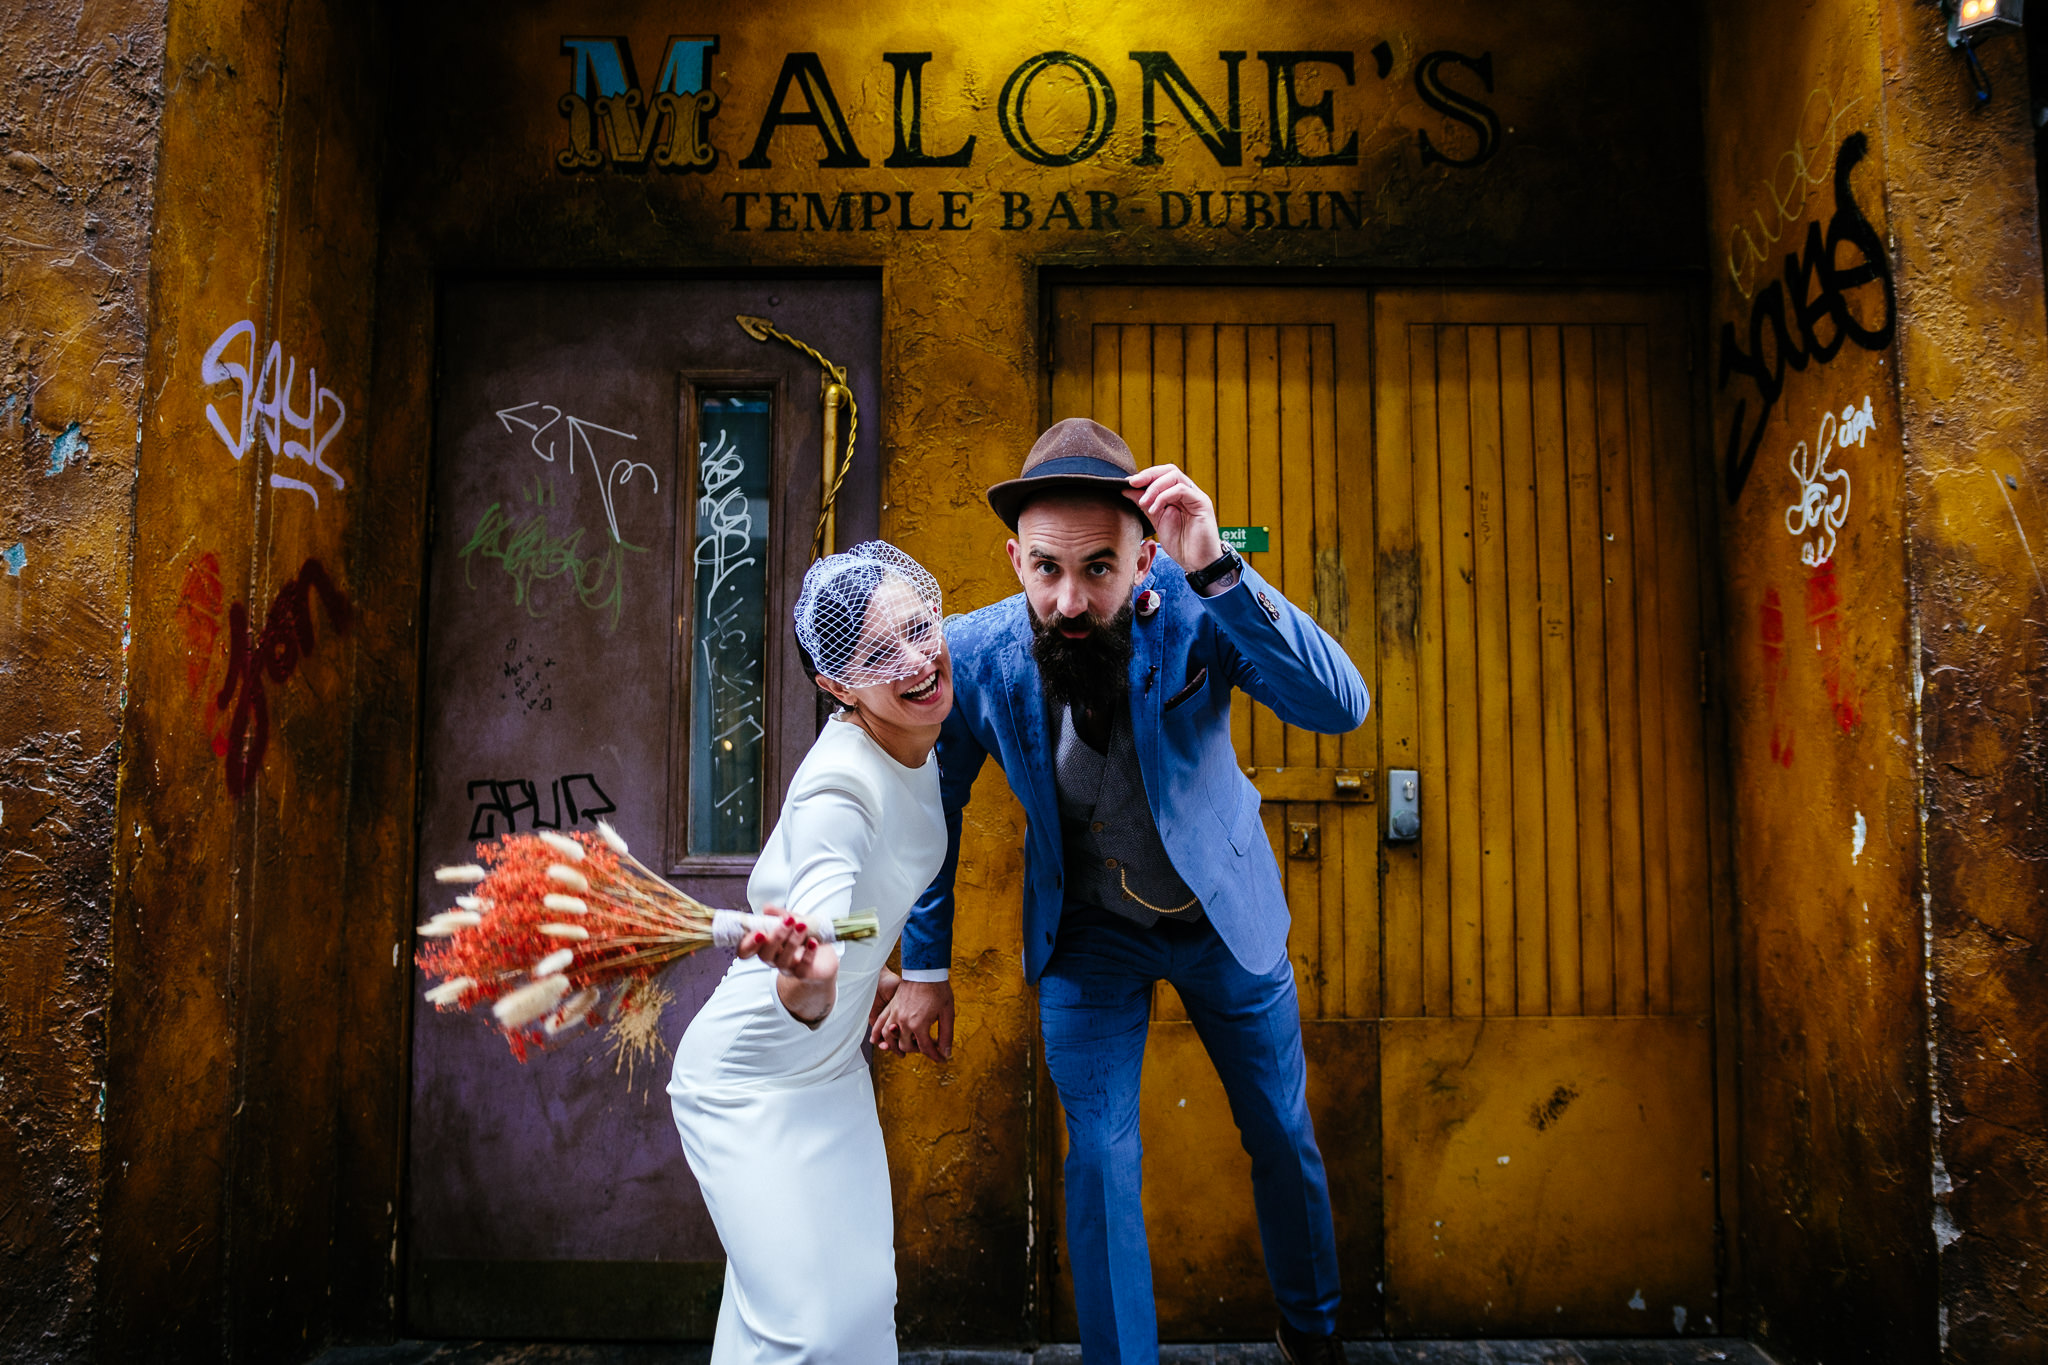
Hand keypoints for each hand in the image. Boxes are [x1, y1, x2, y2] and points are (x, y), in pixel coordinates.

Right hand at [737, 907, 837, 1023]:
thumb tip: (766, 908)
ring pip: (783, 961)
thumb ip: (779, 914)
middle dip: (776, 937)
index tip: (759, 932)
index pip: (746, 950)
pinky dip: (808, 954)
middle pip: (765, 954)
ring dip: (793, 942)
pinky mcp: (803, 974)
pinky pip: (802, 969)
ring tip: (802, 926)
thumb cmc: (802, 936)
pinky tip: (813, 942)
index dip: (748, 944)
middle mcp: (772, 959)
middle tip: (789, 921)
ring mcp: (787, 968)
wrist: (824, 955)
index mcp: (764, 946)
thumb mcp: (792, 920)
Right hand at [869, 978, 954, 1060]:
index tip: (942, 1059)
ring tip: (903, 1051)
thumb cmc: (938, 990)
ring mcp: (895, 1014)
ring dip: (895, 1046)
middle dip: (917, 1050)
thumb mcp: (947, 1013)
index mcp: (919, 1025)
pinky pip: (880, 1023)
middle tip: (928, 1049)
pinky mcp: (891, 1007)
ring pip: (889, 1037)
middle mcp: (904, 1022)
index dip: (935, 1056)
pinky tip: (877, 1041)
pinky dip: (877, 1034)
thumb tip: (946, 1053)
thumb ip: (946, 1035)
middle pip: (906, 1046)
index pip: (925, 1049)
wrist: (925, 970)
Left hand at [1126, 463, 1224, 573]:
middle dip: (1149, 475)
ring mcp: (1196, 496)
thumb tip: (1127, 490)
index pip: (1163, 475)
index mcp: (1179, 496)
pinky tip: (1155, 509)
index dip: (1146, 476)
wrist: (1198, 564)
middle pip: (1169, 470)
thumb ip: (1145, 505)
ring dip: (1154, 487)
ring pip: (1175, 477)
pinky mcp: (1202, 503)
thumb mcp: (1157, 521)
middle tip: (1133, 484)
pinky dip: (1164, 496)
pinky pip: (1181, 490)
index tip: (1128, 483)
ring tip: (1144, 503)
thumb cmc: (1181, 545)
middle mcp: (1189, 493)